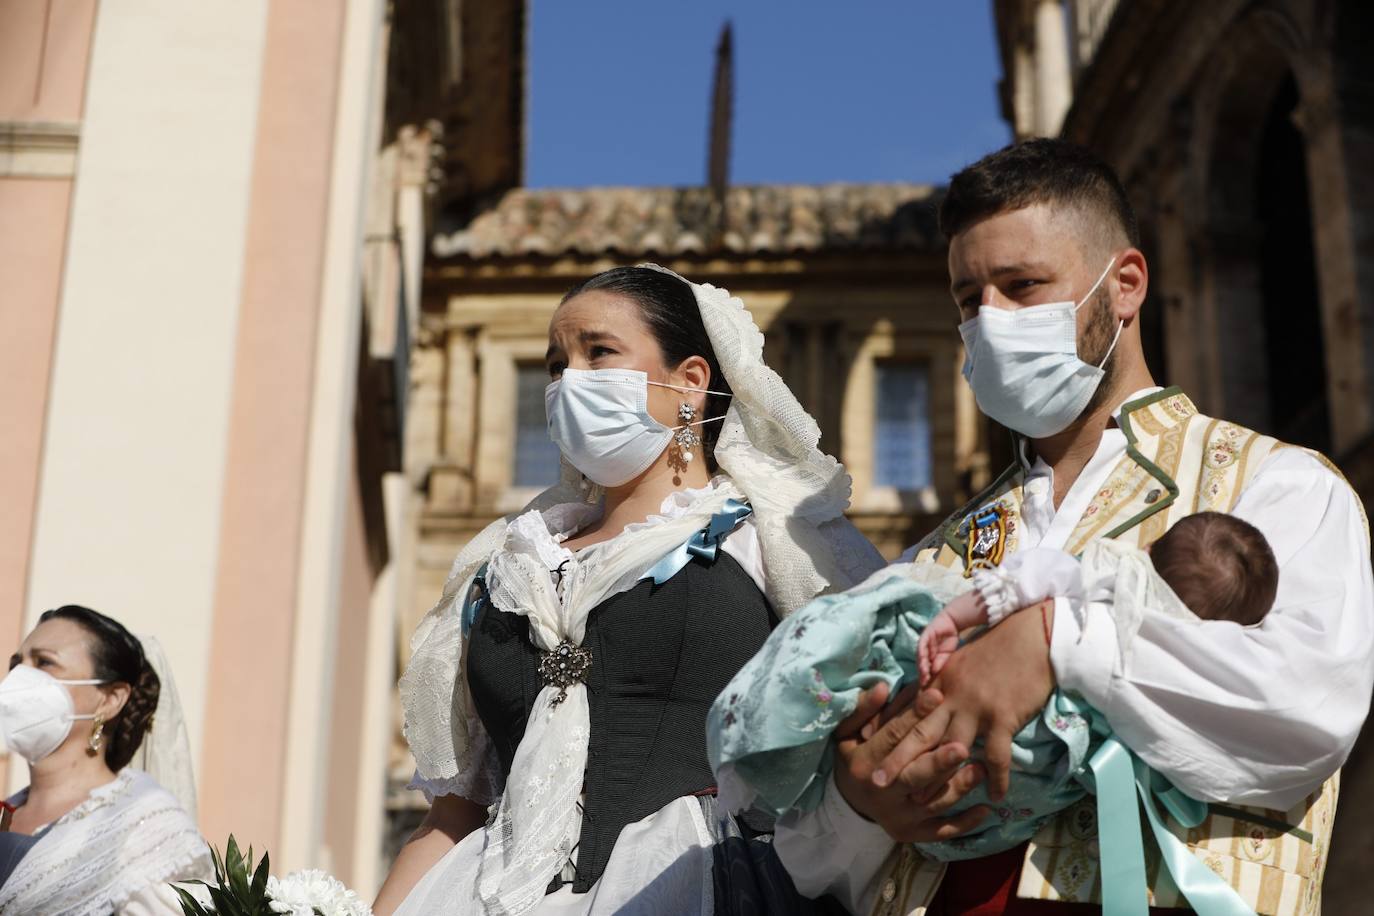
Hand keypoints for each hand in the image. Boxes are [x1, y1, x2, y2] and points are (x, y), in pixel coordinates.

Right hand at [832, 682, 990, 842]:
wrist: (849, 803)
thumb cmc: (854, 758)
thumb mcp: (847, 732)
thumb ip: (864, 710)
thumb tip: (883, 687)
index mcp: (864, 764)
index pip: (893, 737)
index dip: (914, 716)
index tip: (937, 695)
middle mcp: (881, 794)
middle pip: (914, 776)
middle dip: (938, 764)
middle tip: (961, 748)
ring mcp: (898, 817)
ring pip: (932, 803)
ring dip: (958, 787)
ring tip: (982, 770)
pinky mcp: (912, 833)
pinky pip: (941, 832)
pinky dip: (964, 823)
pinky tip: (985, 810)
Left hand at [876, 599, 1055, 801]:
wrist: (1033, 637)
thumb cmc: (999, 647)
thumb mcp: (961, 659)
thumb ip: (942, 680)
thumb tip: (929, 699)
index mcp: (939, 680)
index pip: (909, 713)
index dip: (890, 734)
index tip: (872, 752)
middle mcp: (950, 694)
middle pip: (919, 733)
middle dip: (897, 759)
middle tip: (878, 782)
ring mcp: (975, 706)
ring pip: (949, 749)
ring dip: (937, 778)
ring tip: (925, 802)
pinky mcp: (1002, 716)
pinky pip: (996, 756)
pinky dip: (996, 779)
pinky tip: (996, 797)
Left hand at [918, 609, 961, 684]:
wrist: (952, 624)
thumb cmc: (949, 640)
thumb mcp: (947, 654)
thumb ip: (940, 662)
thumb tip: (934, 671)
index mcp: (929, 657)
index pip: (925, 668)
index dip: (925, 677)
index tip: (926, 686)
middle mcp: (924, 651)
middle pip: (921, 663)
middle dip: (922, 673)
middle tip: (923, 682)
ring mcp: (924, 643)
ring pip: (920, 655)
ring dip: (921, 664)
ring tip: (923, 672)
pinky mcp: (925, 636)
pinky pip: (922, 644)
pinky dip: (922, 651)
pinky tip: (922, 658)